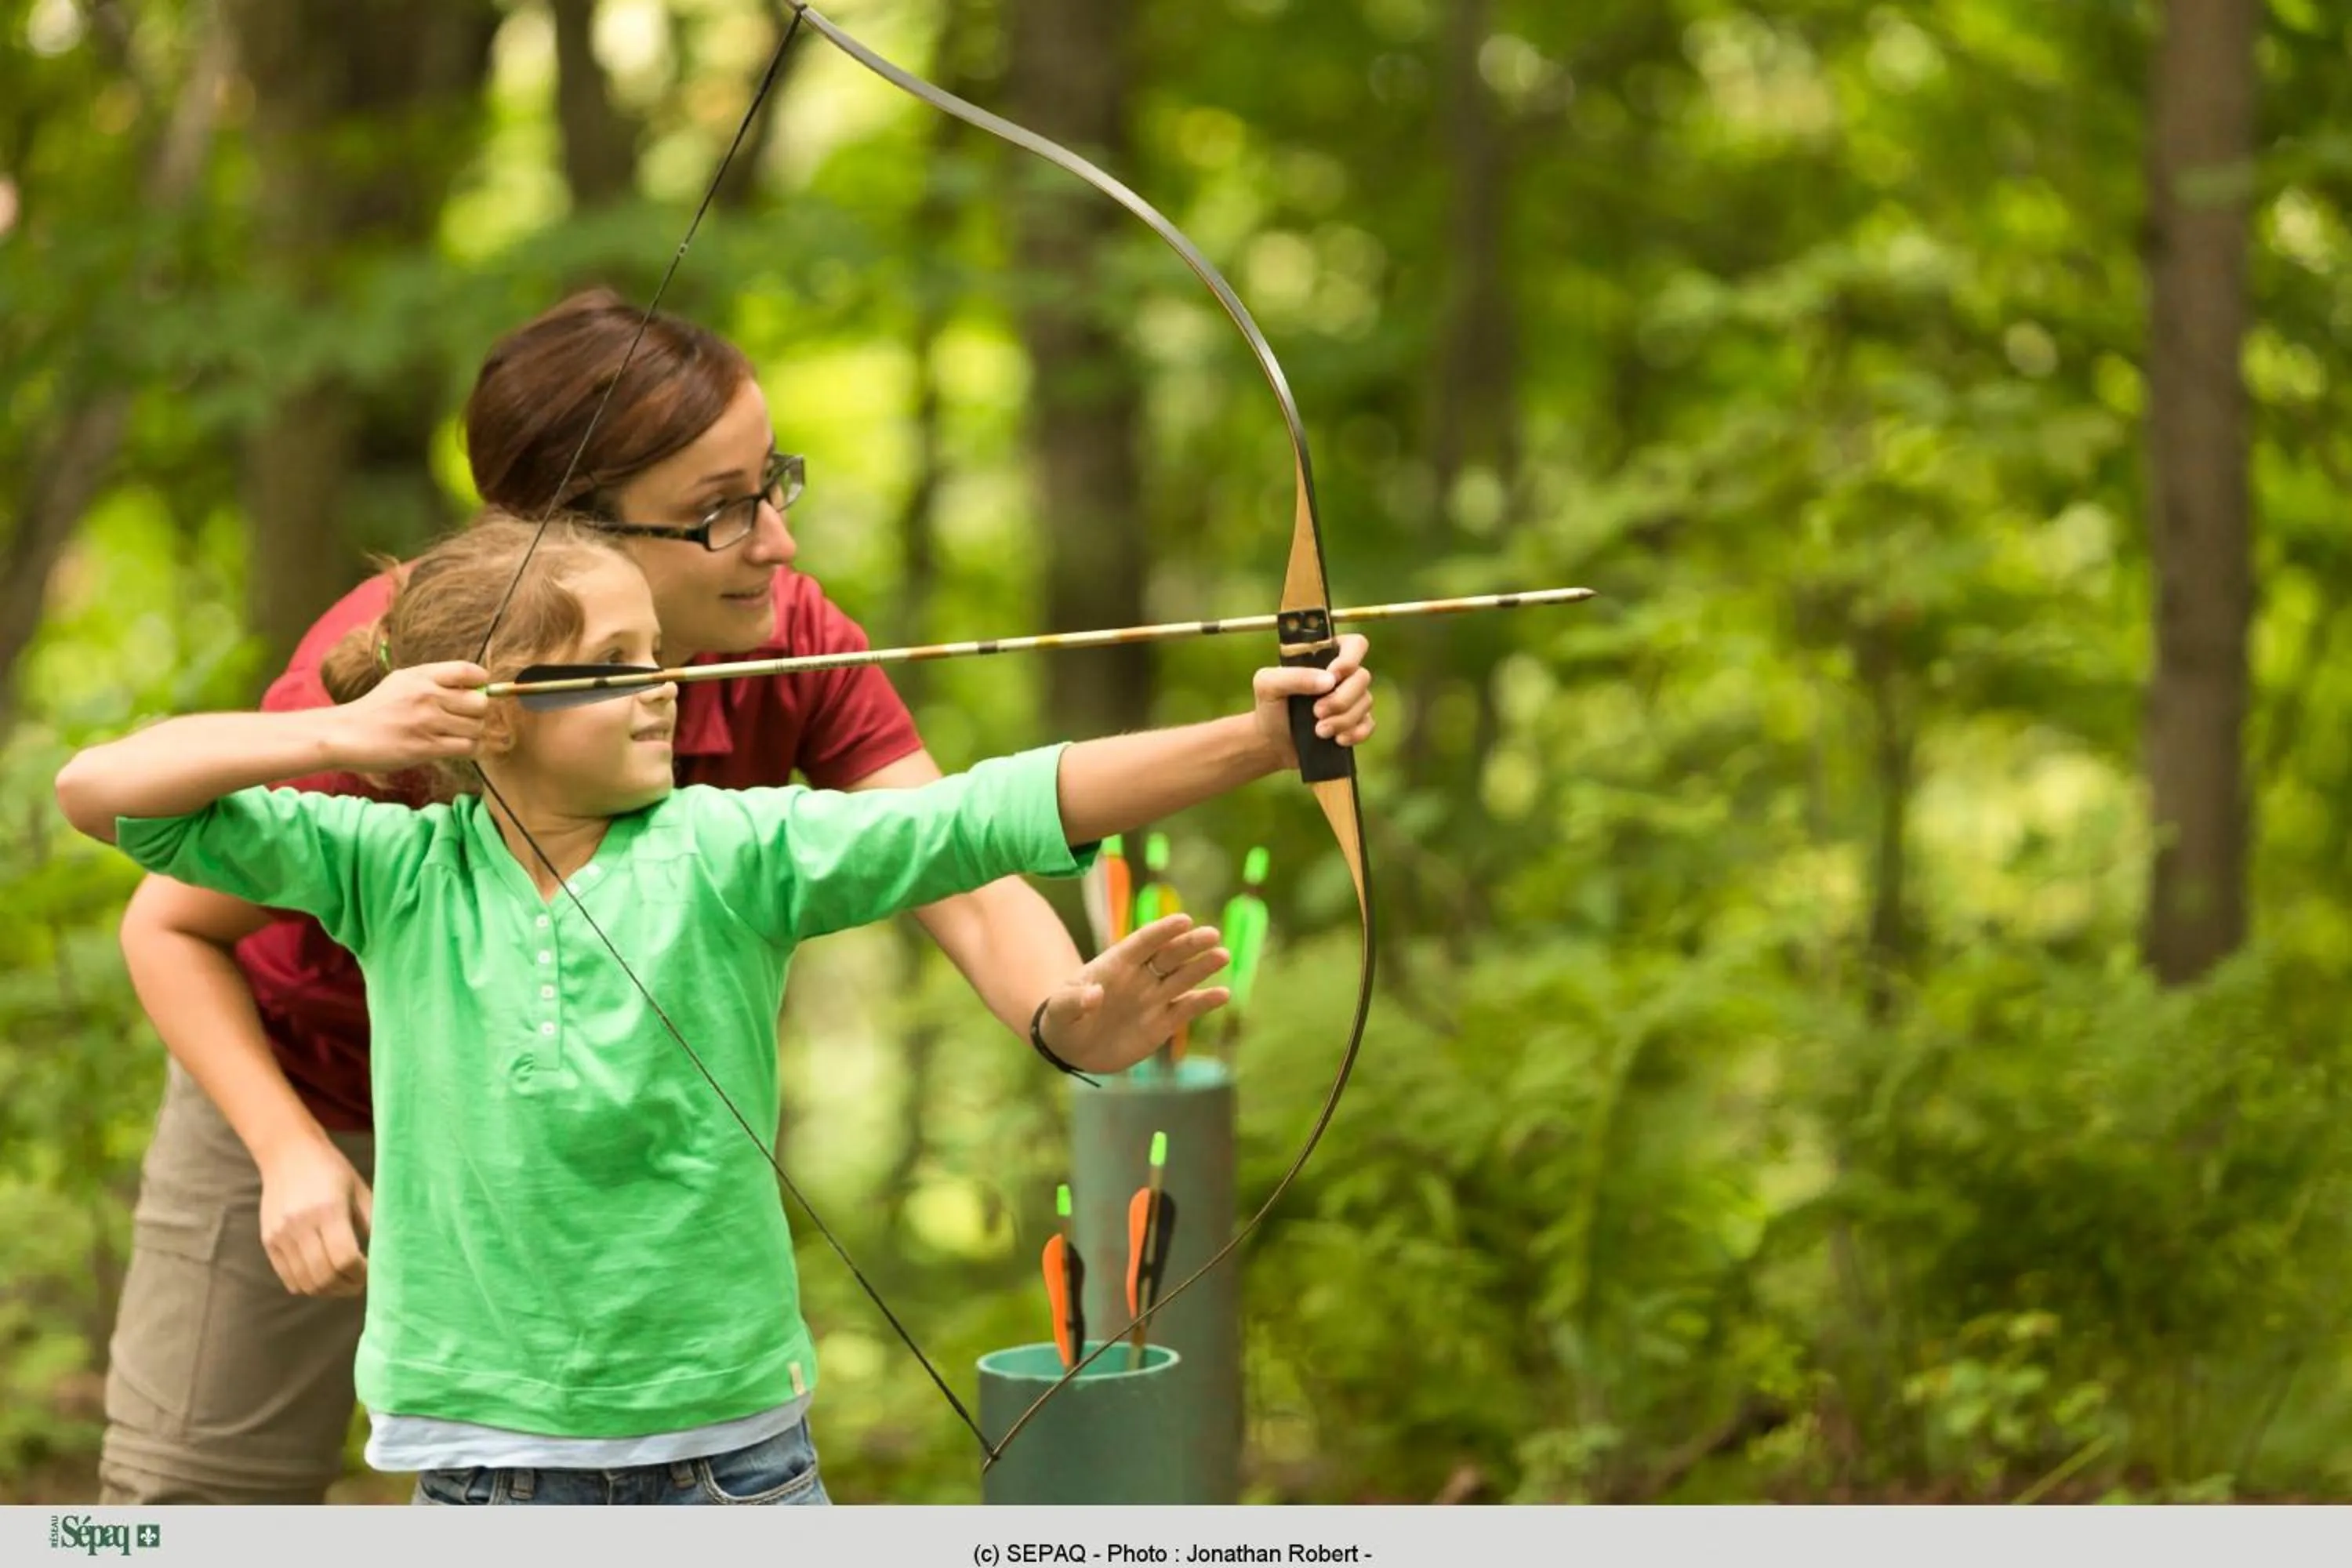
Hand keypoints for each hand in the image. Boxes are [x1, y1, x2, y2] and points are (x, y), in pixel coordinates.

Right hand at [257, 1137, 371, 1296]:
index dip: (362, 1273)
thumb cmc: (331, 1169)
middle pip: (324, 1276)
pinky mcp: (268, 1242)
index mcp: (328, 1210)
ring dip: (328, 1291)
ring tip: (344, 1283)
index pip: (345, 1259)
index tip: (373, 1271)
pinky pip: (288, 1278)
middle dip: (347, 1287)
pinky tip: (323, 1276)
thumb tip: (389, 1252)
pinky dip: (307, 1286)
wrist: (287, 1153)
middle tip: (360, 1283)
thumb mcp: (359, 1189)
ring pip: (305, 1283)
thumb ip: (373, 1221)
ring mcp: (280, 1236)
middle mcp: (300, 1226)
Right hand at [328, 661, 490, 773]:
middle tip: (463, 719)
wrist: (346, 734)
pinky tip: (454, 747)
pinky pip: (467, 747)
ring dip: (471, 734)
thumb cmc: (376, 709)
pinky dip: (467, 750)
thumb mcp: (402, 682)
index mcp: (422, 676)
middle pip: (480, 703)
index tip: (475, 691)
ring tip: (454, 735)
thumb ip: (435, 680)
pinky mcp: (426, 747)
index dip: (481, 682)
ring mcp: (427, 722)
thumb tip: (475, 685)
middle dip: (477, 713)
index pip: (469, 671)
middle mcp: (427, 695)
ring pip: (477, 728)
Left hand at [1035, 914, 1231, 1072]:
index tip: (1184, 920)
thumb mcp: (1059, 1010)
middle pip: (1169, 955)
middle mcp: (1141, 976)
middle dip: (1190, 945)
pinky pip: (1187, 1009)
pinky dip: (1205, 1002)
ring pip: (1183, 978)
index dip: (1162, 932)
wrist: (1074, 1047)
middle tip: (1212, 934)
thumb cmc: (1063, 1019)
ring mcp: (1154, 998)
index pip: (1143, 943)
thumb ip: (1074, 1000)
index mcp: (1117, 964)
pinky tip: (1222, 994)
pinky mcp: (1163, 1023)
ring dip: (1203, 967)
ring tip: (1222, 955)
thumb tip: (1095, 994)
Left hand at [1250, 632, 1375, 768]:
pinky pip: (1369, 725)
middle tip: (1316, 712)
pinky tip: (1337, 739)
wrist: (1272, 744)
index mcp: (1324, 657)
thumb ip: (1294, 676)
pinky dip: (1355, 733)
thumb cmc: (1270, 707)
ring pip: (1366, 702)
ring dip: (1343, 719)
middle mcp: (1342, 676)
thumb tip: (1329, 681)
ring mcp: (1352, 700)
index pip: (1354, 644)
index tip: (1333, 675)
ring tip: (1318, 731)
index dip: (1350, 658)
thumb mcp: (1268, 684)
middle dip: (1341, 699)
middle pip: (1362, 676)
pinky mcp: (1355, 723)